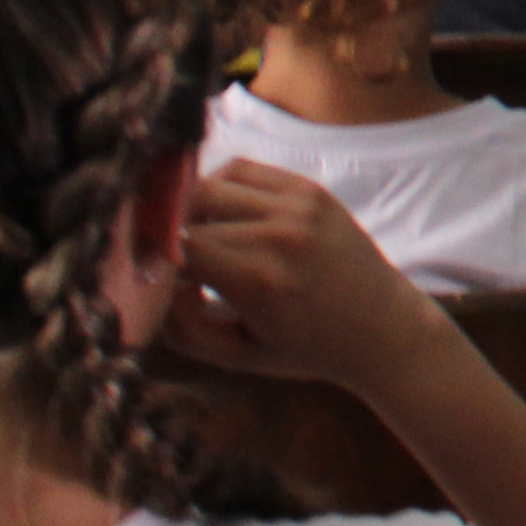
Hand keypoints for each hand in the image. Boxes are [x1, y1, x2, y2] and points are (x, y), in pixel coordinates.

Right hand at [170, 161, 453, 388]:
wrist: (381, 327)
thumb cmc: (304, 349)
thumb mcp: (234, 355)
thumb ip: (182, 324)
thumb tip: (155, 278)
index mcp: (259, 277)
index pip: (178, 245)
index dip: (152, 257)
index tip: (145, 272)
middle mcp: (279, 232)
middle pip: (189, 208)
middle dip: (166, 231)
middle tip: (162, 255)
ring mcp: (299, 203)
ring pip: (213, 181)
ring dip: (190, 206)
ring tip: (191, 236)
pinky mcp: (311, 188)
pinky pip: (245, 170)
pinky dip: (221, 186)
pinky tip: (219, 214)